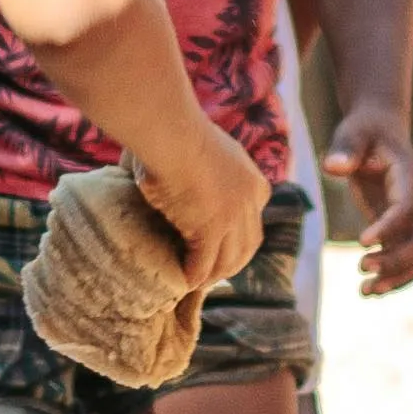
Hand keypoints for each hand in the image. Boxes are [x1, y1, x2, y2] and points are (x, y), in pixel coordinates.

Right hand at [128, 122, 274, 291]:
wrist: (171, 132)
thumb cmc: (174, 131)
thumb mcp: (199, 149)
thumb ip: (194, 164)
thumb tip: (158, 163)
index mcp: (252, 180)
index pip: (254, 220)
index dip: (238, 237)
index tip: (222, 247)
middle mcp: (250, 201)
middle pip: (247, 245)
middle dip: (230, 262)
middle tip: (210, 274)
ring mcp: (234, 217)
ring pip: (229, 260)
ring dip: (212, 275)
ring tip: (195, 283)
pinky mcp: (211, 230)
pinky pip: (203, 264)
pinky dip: (193, 277)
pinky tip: (182, 282)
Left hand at [323, 95, 412, 295]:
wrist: (381, 132)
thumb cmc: (365, 131)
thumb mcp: (353, 132)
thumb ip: (345, 148)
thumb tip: (334, 167)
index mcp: (409, 178)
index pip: (406, 208)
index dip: (388, 227)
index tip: (362, 242)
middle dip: (394, 259)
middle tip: (361, 268)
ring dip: (396, 277)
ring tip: (364, 291)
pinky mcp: (403, 229)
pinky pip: (409, 260)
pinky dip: (394, 278)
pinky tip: (368, 290)